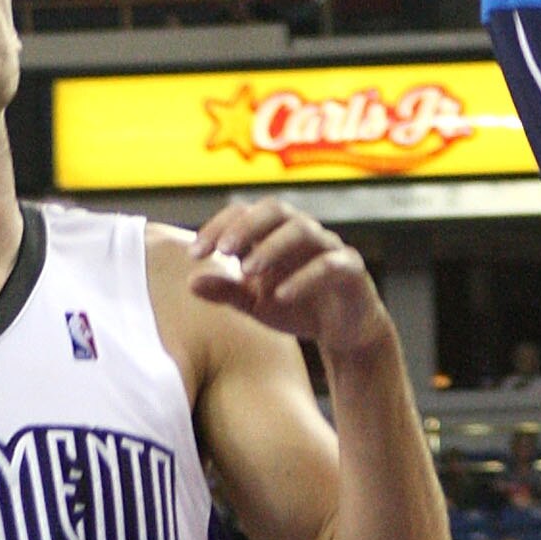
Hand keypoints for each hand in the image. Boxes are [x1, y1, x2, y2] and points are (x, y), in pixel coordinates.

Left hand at [191, 201, 389, 365]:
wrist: (344, 330)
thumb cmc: (297, 306)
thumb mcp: (255, 302)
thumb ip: (227, 291)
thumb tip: (190, 282)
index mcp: (275, 234)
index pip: (245, 212)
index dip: (218, 226)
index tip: (195, 253)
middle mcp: (302, 232)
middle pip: (275, 209)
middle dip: (246, 226)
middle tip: (222, 250)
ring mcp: (328, 248)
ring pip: (302, 230)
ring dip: (272, 246)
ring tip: (248, 270)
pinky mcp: (350, 269)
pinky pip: (328, 265)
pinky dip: (303, 277)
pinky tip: (280, 295)